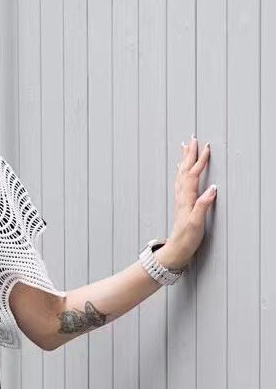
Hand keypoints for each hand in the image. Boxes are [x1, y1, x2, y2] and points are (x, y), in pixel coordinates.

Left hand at [158, 134, 216, 270]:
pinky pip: (180, 182)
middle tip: (192, 139)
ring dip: (184, 160)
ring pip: (181, 174)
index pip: (193, 175)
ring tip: (185, 148)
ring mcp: (180, 200)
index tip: (206, 147)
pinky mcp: (181, 204)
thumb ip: (203, 206)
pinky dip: (182, 172)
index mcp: (186, 199)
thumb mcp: (196, 224)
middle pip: (185, 171)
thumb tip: (212, 189)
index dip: (200, 161)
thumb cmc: (186, 239)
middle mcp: (181, 197)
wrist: (175, 250)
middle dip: (189, 154)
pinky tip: (182, 170)